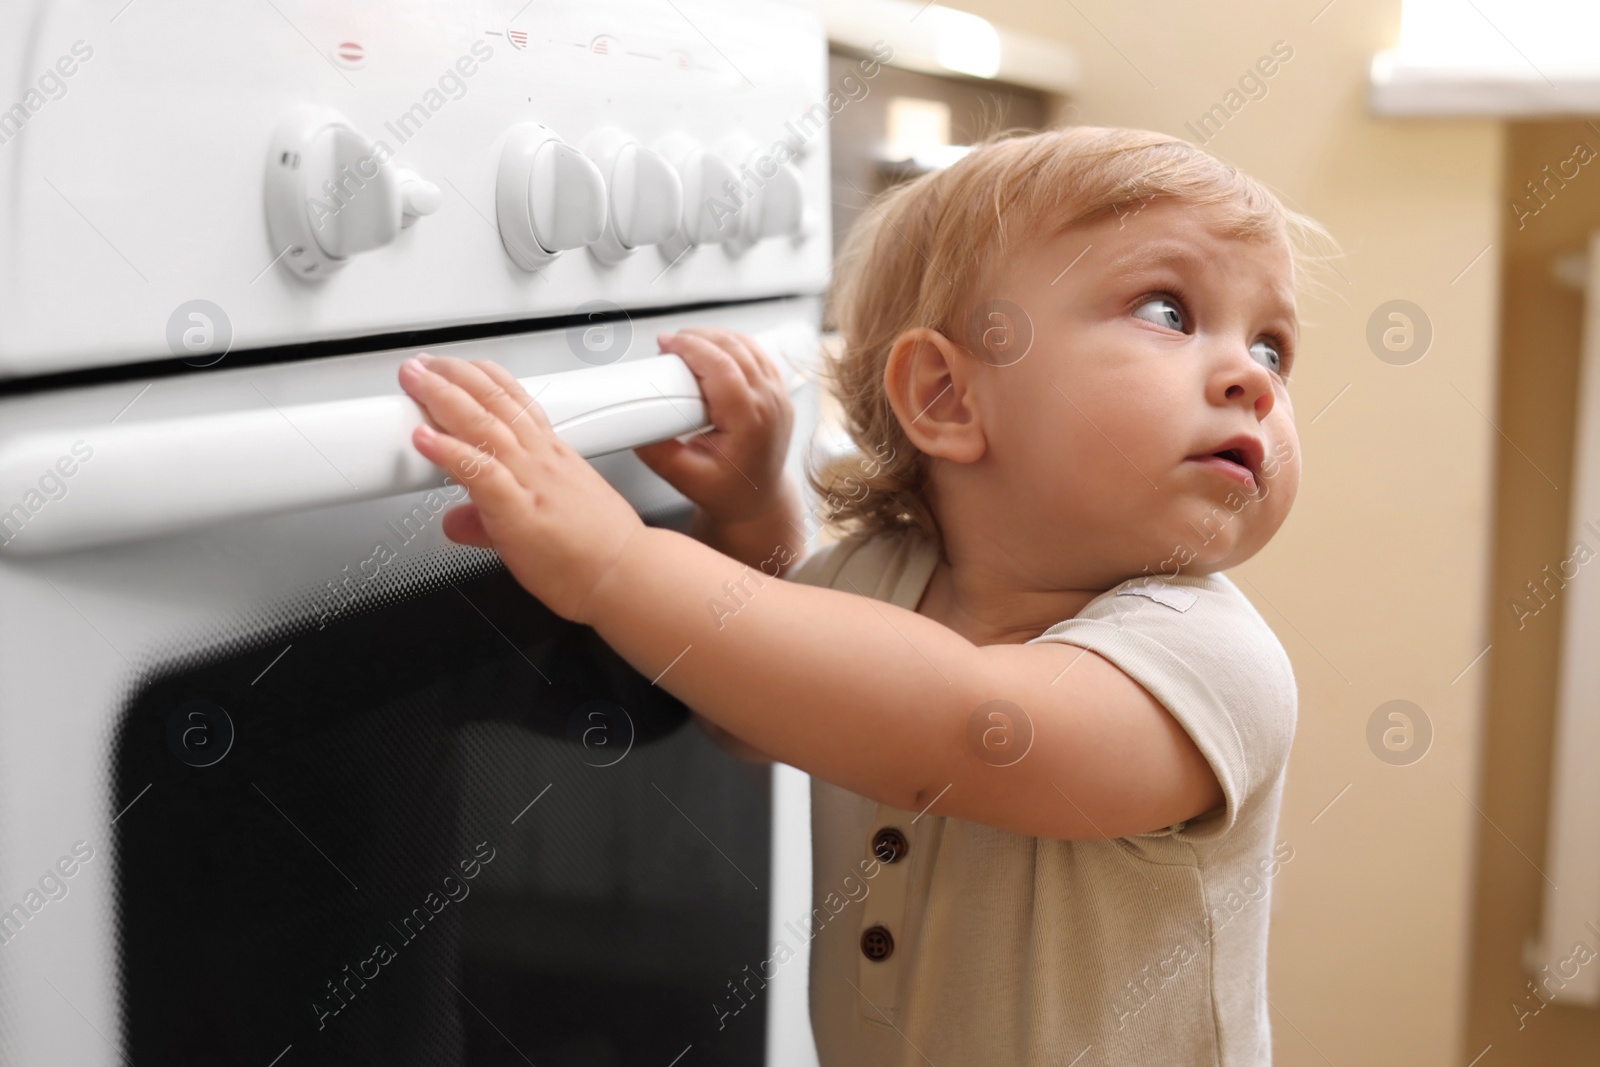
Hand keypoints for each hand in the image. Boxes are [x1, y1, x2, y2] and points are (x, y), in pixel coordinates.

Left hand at [397, 352, 646, 624]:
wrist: (628, 577)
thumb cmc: (598, 553)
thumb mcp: (543, 523)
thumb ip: (488, 521)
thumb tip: (457, 522)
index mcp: (551, 458)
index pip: (516, 402)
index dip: (483, 378)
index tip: (458, 366)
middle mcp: (541, 460)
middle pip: (495, 401)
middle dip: (454, 375)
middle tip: (423, 364)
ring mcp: (531, 481)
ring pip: (484, 425)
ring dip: (444, 397)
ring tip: (416, 380)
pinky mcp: (518, 511)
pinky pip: (480, 472)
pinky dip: (449, 451)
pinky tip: (424, 439)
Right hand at [635, 328, 794, 524]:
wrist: (759, 501)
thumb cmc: (730, 492)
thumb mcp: (686, 479)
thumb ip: (658, 453)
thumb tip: (634, 427)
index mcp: (750, 422)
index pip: (722, 367)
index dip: (691, 347)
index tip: (667, 344)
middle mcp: (770, 403)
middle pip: (734, 347)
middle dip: (698, 337)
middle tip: (670, 345)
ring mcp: (778, 395)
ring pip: (748, 345)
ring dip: (714, 337)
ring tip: (686, 346)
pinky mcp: (778, 391)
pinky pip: (757, 353)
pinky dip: (731, 344)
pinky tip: (711, 351)